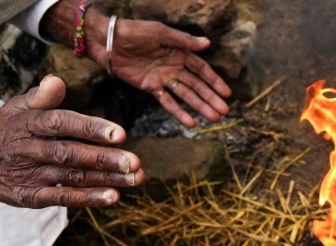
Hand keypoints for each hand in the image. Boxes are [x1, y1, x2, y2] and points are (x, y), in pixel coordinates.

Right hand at [0, 76, 142, 207]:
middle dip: (104, 158)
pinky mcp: (31, 196)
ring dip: (105, 179)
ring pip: (72, 177)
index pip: (61, 123)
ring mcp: (31, 175)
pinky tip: (113, 196)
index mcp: (28, 123)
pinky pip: (62, 198)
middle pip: (70, 154)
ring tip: (135, 178)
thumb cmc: (5, 131)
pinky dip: (88, 198)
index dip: (90, 128)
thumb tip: (57, 81)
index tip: (120, 133)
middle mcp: (29, 149)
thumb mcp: (15, 108)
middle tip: (134, 161)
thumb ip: (40, 97)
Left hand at [96, 16, 231, 126]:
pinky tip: (191, 123)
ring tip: (214, 118)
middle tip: (224, 112)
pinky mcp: (151, 87)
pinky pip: (167, 102)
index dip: (214, 81)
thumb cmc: (135, 32)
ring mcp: (163, 78)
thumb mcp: (161, 33)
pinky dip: (179, 112)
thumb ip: (184, 41)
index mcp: (179, 53)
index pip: (201, 70)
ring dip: (200, 107)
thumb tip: (207, 43)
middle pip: (197, 86)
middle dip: (211, 98)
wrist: (108, 41)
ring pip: (186, 96)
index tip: (227, 94)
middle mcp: (174, 67)